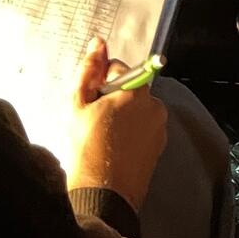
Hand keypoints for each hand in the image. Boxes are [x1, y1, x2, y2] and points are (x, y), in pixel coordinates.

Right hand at [66, 35, 167, 214]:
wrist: (103, 195)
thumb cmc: (88, 147)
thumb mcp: (79, 104)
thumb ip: (89, 69)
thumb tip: (98, 43)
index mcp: (136, 90)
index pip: (117, 68)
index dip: (100, 81)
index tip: (90, 100)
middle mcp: (154, 105)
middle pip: (129, 87)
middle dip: (112, 97)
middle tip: (94, 119)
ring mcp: (159, 127)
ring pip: (136, 109)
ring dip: (122, 114)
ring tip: (103, 136)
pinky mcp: (160, 146)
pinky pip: (143, 127)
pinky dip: (131, 131)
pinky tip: (114, 147)